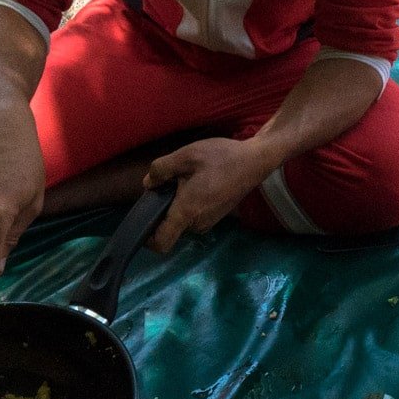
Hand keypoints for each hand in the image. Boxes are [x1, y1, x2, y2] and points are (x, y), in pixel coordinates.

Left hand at [142, 137, 273, 253]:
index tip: (143, 222)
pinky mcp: (217, 216)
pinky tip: (201, 181)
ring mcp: (209, 222)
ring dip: (179, 203)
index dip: (147, 239)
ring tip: (189, 178)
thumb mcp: (186, 155)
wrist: (255, 161)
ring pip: (183, 219)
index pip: (161, 243)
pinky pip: (194, 215)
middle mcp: (198, 223)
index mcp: (187, 212)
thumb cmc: (221, 158)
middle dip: (165, 208)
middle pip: (170, 226)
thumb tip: (148, 184)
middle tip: (172, 181)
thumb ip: (161, 170)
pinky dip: (191, 202)